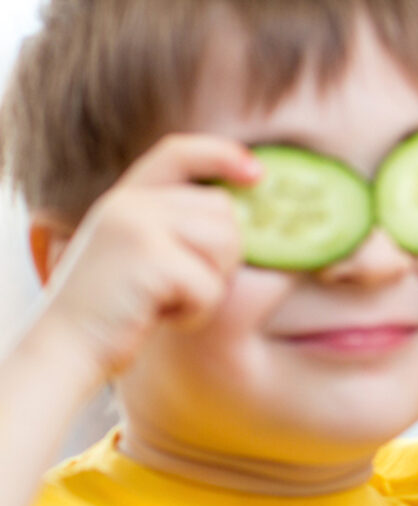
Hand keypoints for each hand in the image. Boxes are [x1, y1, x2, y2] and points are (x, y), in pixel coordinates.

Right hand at [35, 134, 256, 380]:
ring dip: (211, 285)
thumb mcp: (138, 252)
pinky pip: (210, 285)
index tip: (256, 173)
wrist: (65, 346)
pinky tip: (160, 316)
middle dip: (223, 256)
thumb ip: (174, 226)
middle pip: (223, 211)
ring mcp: (137, 226)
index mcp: (126, 198)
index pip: (179, 152)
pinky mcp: (149, 257)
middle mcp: (130, 203)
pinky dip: (197, 311)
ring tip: (168, 300)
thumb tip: (243, 216)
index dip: (222, 155)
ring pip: (225, 245)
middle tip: (181, 286)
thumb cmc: (115, 309)